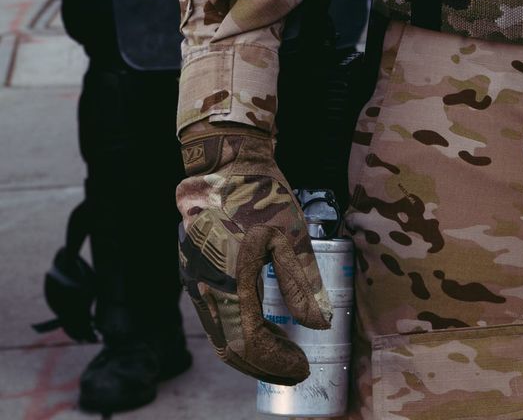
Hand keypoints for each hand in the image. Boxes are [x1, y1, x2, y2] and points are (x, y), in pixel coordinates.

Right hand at [178, 122, 331, 383]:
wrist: (223, 163)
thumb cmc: (261, 193)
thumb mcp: (290, 233)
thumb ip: (302, 283)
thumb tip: (320, 325)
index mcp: (231, 278)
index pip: (251, 340)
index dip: (277, 360)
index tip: (303, 367)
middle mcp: (206, 286)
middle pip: (231, 347)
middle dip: (264, 364)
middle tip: (296, 369)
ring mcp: (195, 281)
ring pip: (219, 335)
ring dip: (249, 352)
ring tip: (282, 354)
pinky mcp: (193, 274)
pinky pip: (213, 317)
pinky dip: (236, 332)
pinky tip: (260, 329)